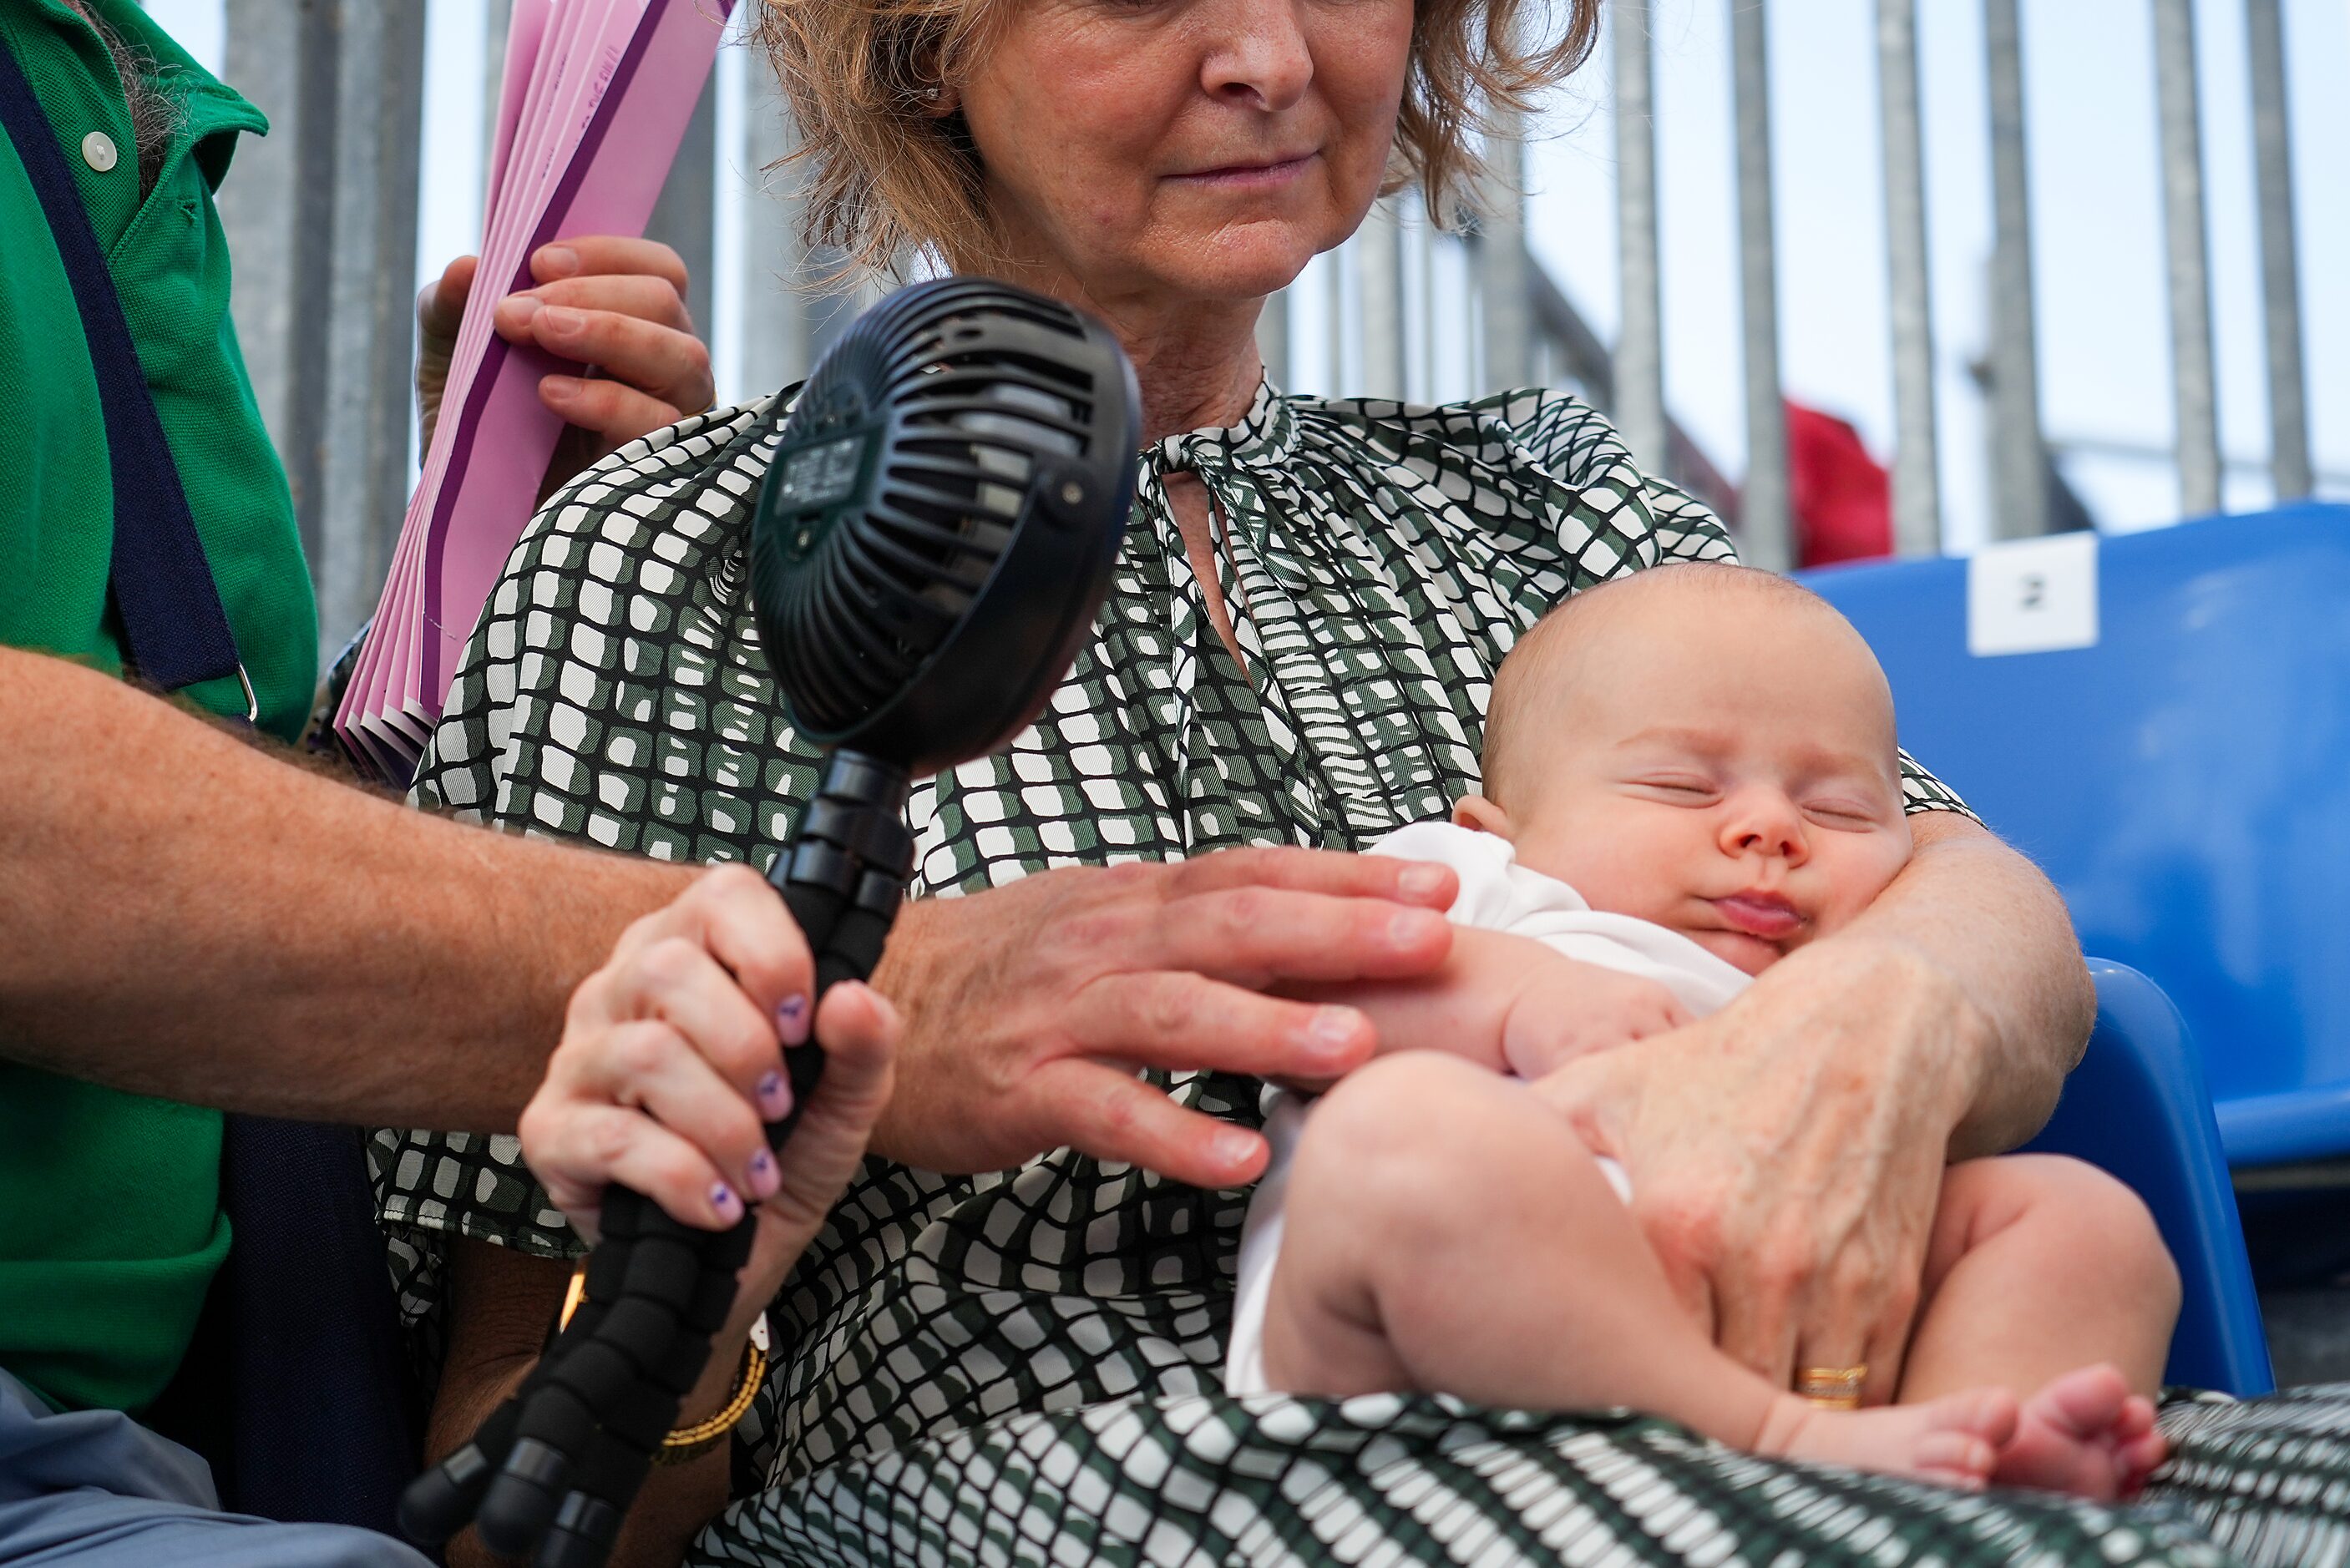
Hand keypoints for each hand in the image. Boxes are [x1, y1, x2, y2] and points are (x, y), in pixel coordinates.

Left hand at [416, 236, 715, 496]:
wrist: (476, 521)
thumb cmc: (478, 435)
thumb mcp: (451, 363)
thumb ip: (451, 309)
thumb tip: (469, 267)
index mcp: (629, 328)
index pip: (654, 270)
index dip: (607, 254)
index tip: (537, 264)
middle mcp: (663, 370)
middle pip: (666, 301)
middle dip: (591, 294)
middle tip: (516, 313)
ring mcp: (673, 421)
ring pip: (684, 357)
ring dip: (610, 333)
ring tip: (538, 337)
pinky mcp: (665, 471)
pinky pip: (662, 423)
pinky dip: (607, 399)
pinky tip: (550, 396)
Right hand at [519, 864, 894, 1267]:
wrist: (736, 1259)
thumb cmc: (783, 1154)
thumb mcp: (844, 1100)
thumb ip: (865, 1045)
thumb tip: (854, 999)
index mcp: (693, 953)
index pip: (721, 898)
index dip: (772, 954)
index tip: (805, 1022)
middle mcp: (622, 990)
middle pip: (670, 970)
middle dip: (746, 1048)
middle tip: (781, 1107)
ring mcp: (578, 1058)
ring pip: (645, 1054)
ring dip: (723, 1123)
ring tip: (757, 1170)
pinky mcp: (551, 1133)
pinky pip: (614, 1137)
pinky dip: (686, 1177)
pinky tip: (720, 1205)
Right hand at [869, 848, 1458, 1187]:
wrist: (865, 997)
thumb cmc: (1001, 973)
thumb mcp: (1103, 926)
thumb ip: (1200, 926)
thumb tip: (1322, 926)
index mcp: (1135, 903)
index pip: (1253, 875)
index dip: (1344, 879)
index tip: (1434, 890)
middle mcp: (1105, 945)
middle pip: (1230, 927)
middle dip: (1336, 933)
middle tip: (1428, 944)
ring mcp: (1061, 1016)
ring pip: (1173, 1013)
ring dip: (1267, 1028)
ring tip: (1353, 1049)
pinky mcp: (1021, 1089)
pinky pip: (1104, 1112)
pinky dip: (1174, 1136)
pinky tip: (1238, 1160)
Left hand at [1530, 938, 1985, 1403]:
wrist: (1863, 1027)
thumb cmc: (1716, 1061)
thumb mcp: (1605, 1082)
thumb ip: (1526, 1132)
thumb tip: (1433, 1159)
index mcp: (1674, 1220)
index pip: (1628, 1353)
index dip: (1601, 1382)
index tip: (1578, 1387)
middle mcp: (1756, 1260)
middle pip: (1706, 1399)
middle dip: (1672, 1421)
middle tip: (1635, 1423)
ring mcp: (1830, 1281)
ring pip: (1783, 1408)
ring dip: (1746, 1425)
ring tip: (1701, 1424)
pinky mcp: (1887, 1292)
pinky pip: (1856, 1394)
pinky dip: (1818, 1412)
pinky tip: (1774, 1400)